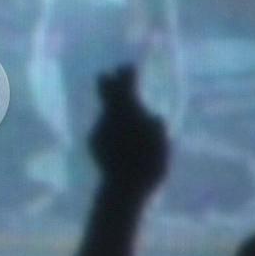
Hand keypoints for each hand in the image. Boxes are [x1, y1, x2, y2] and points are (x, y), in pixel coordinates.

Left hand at [88, 65, 167, 196]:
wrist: (122, 188)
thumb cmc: (148, 165)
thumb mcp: (161, 145)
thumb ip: (156, 128)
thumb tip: (154, 117)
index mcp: (127, 112)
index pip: (125, 86)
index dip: (127, 75)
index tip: (129, 67)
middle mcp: (109, 116)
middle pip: (106, 91)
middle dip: (111, 83)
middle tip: (115, 76)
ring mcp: (98, 129)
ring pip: (107, 112)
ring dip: (115, 111)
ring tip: (126, 116)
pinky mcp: (93, 142)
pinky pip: (104, 129)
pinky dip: (112, 130)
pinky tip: (120, 140)